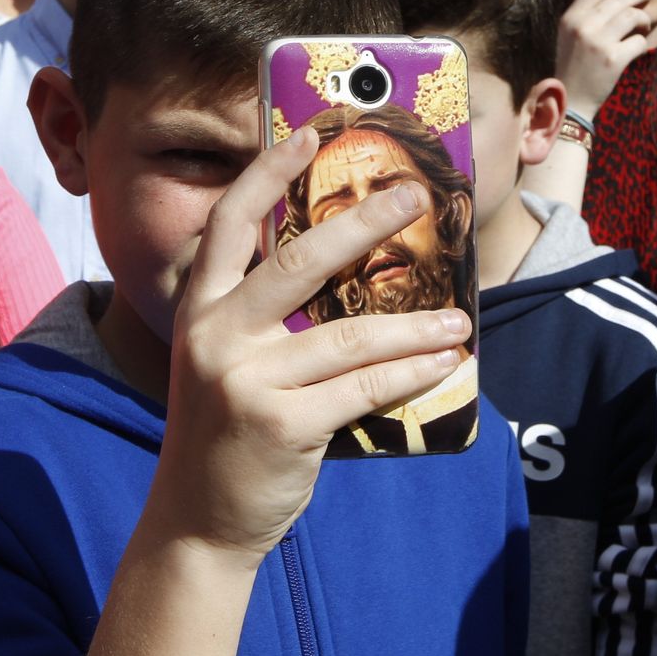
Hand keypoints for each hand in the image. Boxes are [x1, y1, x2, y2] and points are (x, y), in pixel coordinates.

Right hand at [144, 127, 467, 565]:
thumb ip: (263, 316)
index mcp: (199, 310)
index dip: (267, 174)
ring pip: (348, 334)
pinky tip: (444, 365)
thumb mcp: (225, 362)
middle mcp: (213, 336)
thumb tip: (347, 266)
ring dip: (415, 325)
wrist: (197, 521)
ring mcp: (243, 380)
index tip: (307, 134)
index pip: (230, 223)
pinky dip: (411, 375)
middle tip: (413, 198)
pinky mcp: (279, 424)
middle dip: (362, 223)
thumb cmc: (226, 433)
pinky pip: (363, 387)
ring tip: (459, 318)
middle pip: (298, 262)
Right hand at [555, 0, 656, 113]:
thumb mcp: (571, 35)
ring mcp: (598, 42)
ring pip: (633, 15)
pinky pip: (639, 41)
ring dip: (644, 19)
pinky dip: (642, 43)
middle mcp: (582, 26)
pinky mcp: (613, 60)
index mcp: (570, 17)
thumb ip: (589, 13)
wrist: (570, 100)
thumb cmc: (575, 66)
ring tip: (644, 26)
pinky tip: (636, 48)